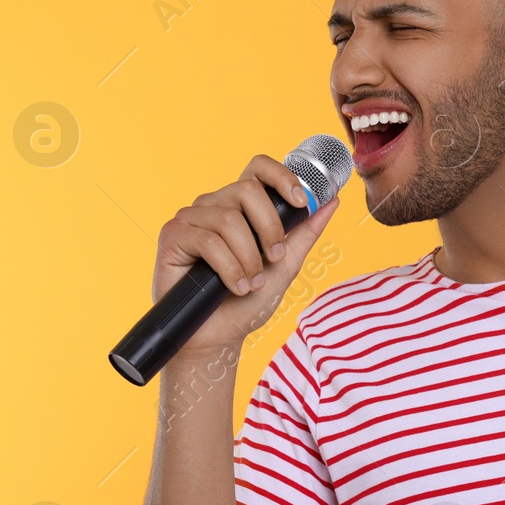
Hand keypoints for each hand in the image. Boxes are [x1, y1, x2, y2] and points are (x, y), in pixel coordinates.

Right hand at [152, 154, 341, 355]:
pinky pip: (208, 240)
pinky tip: (235, 286)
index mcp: (240, 206)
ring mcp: (191, 218)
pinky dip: (229, 269)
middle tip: (274, 258)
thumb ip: (305, 233)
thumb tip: (331, 201)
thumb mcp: (286, 265)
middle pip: (247, 189)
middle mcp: (214, 205)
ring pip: (229, 219)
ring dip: (249, 258)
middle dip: (270, 227)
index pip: (258, 168)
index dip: (281, 176)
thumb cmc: (247, 302)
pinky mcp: (173, 235)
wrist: (218, 336)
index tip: (301, 202)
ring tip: (251, 283)